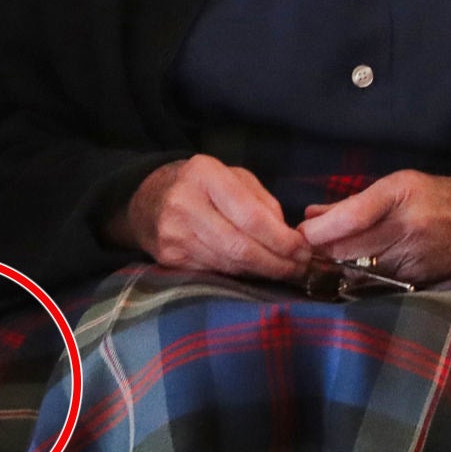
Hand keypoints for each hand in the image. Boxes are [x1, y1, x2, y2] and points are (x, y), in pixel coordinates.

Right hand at [113, 154, 309, 280]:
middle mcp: (185, 205)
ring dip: (262, 272)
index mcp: (204, 175)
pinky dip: (241, 276)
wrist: (148, 200)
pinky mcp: (169, 261)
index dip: (280, 238)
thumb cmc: (202, 185)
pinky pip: (215, 273)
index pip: (249, 215)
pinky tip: (257, 273)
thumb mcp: (233, 177)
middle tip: (300, 268)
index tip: (302, 248)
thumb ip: (262, 201)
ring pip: (229, 264)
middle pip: (239, 246)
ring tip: (286, 271)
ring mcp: (174, 236)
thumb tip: (287, 235)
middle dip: (276, 262)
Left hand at [295, 171, 450, 287]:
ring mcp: (414, 259)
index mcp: (404, 193)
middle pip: (348, 248)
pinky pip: (375, 283)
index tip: (299, 232)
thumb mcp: (403, 185)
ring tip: (319, 262)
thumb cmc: (446, 197)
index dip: (319, 229)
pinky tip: (347, 274)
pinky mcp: (417, 282)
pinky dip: (357, 279)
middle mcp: (408, 227)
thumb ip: (357, 202)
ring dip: (334, 268)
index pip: (351, 216)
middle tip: (301, 249)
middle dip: (320, 251)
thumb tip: (312, 214)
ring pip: (357, 270)